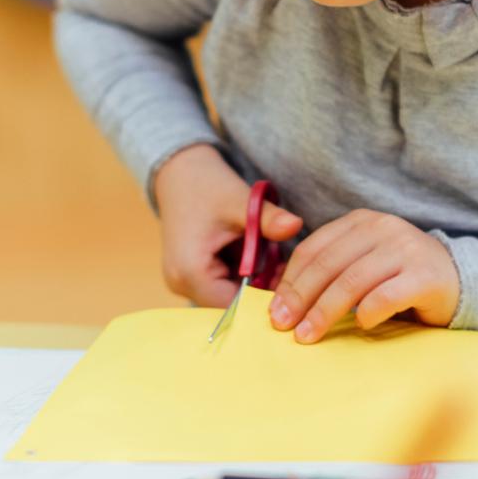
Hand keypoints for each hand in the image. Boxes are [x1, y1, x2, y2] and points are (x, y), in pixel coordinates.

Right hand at [153, 145, 302, 305]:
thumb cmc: (206, 185)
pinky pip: (224, 284)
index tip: (292, 283)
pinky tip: (260, 254)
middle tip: (286, 267)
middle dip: (262, 288)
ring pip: (230, 295)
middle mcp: (182, 284)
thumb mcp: (241, 201)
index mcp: (190, 272)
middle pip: (232, 304)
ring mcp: (185, 281)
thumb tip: (297, 225)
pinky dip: (244, 274)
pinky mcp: (192, 275)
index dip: (264, 299)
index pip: (234, 306)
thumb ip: (268, 219)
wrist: (180, 172)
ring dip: (254, 281)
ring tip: (274, 257)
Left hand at [268, 209, 459, 342]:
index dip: (291, 279)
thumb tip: (284, 301)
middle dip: (301, 297)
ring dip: (324, 311)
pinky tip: (359, 326)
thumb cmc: (400, 277)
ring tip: (308, 335)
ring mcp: (406, 249)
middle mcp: (383, 228)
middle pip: (329, 265)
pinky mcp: (426, 276)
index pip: (315, 248)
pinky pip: (386, 296)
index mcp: (362, 221)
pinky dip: (367, 313)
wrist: (459, 279)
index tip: (275, 308)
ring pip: (353, 281)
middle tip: (284, 325)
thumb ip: (333, 270)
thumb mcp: (364, 262)